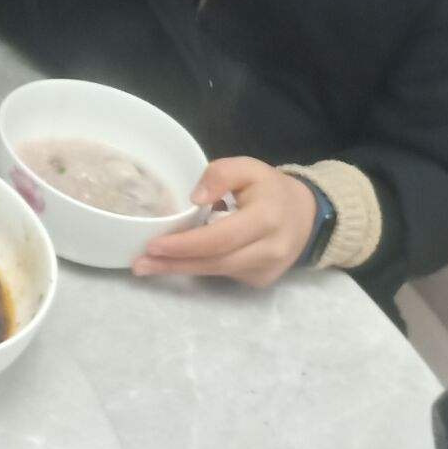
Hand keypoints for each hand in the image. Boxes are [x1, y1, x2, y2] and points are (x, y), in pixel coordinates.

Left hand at [134, 157, 317, 286]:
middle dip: (174, 263)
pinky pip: (224, 275)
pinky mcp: (261, 281)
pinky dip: (200, 267)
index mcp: (267, 218)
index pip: (221, 238)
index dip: (186, 244)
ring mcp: (266, 270)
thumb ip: (220, 174)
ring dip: (180, 269)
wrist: (308, 216)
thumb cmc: (271, 189)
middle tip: (139, 264)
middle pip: (215, 262)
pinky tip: (182, 259)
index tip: (154, 245)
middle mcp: (269, 250)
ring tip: (148, 266)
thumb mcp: (248, 168)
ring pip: (216, 273)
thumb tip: (193, 199)